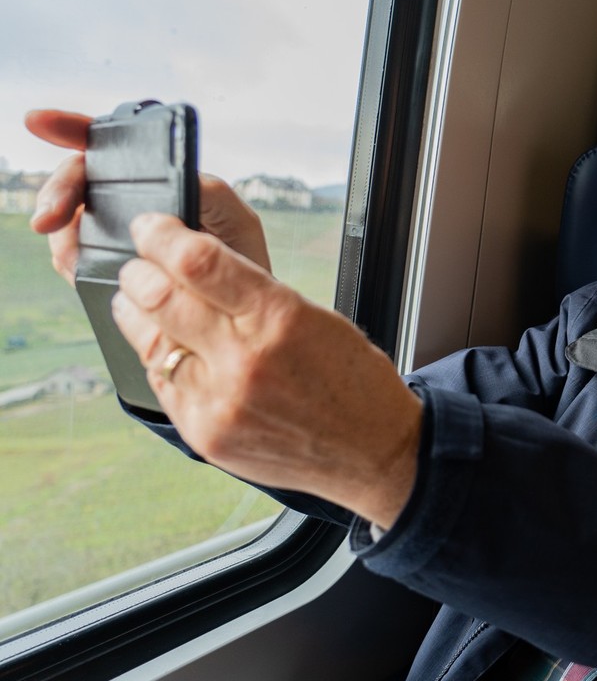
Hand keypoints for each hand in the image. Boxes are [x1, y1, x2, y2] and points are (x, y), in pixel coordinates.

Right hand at [24, 109, 272, 283]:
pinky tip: (75, 266)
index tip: (40, 122)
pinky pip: (76, 254)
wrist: (236, 316)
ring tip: (68, 250)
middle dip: (59, 192)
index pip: (112, 145)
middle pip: (81, 179)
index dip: (74, 127)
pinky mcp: (109, 262)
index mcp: (163, 180)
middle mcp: (135, 200)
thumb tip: (171, 178)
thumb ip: (208, 194)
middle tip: (48, 218)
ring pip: (71, 218)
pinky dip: (70, 259)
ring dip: (62, 231)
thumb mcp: (235, 222)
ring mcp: (118, 230)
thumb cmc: (242, 263)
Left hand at [110, 212, 421, 528]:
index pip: (195, 261)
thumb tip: (190, 259)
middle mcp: (245, 360)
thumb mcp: (316, 317)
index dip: (160, 235)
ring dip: (138, 315)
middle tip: (141, 264)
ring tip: (146, 305)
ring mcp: (220, 402)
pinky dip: (161, 360)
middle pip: (156, 296)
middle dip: (138, 271)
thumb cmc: (352, 381)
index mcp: (280, 318)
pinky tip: (177, 351)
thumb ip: (251, 291)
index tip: (150, 228)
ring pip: (147, 341)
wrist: (372, 453)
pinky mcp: (205, 434)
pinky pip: (161, 383)